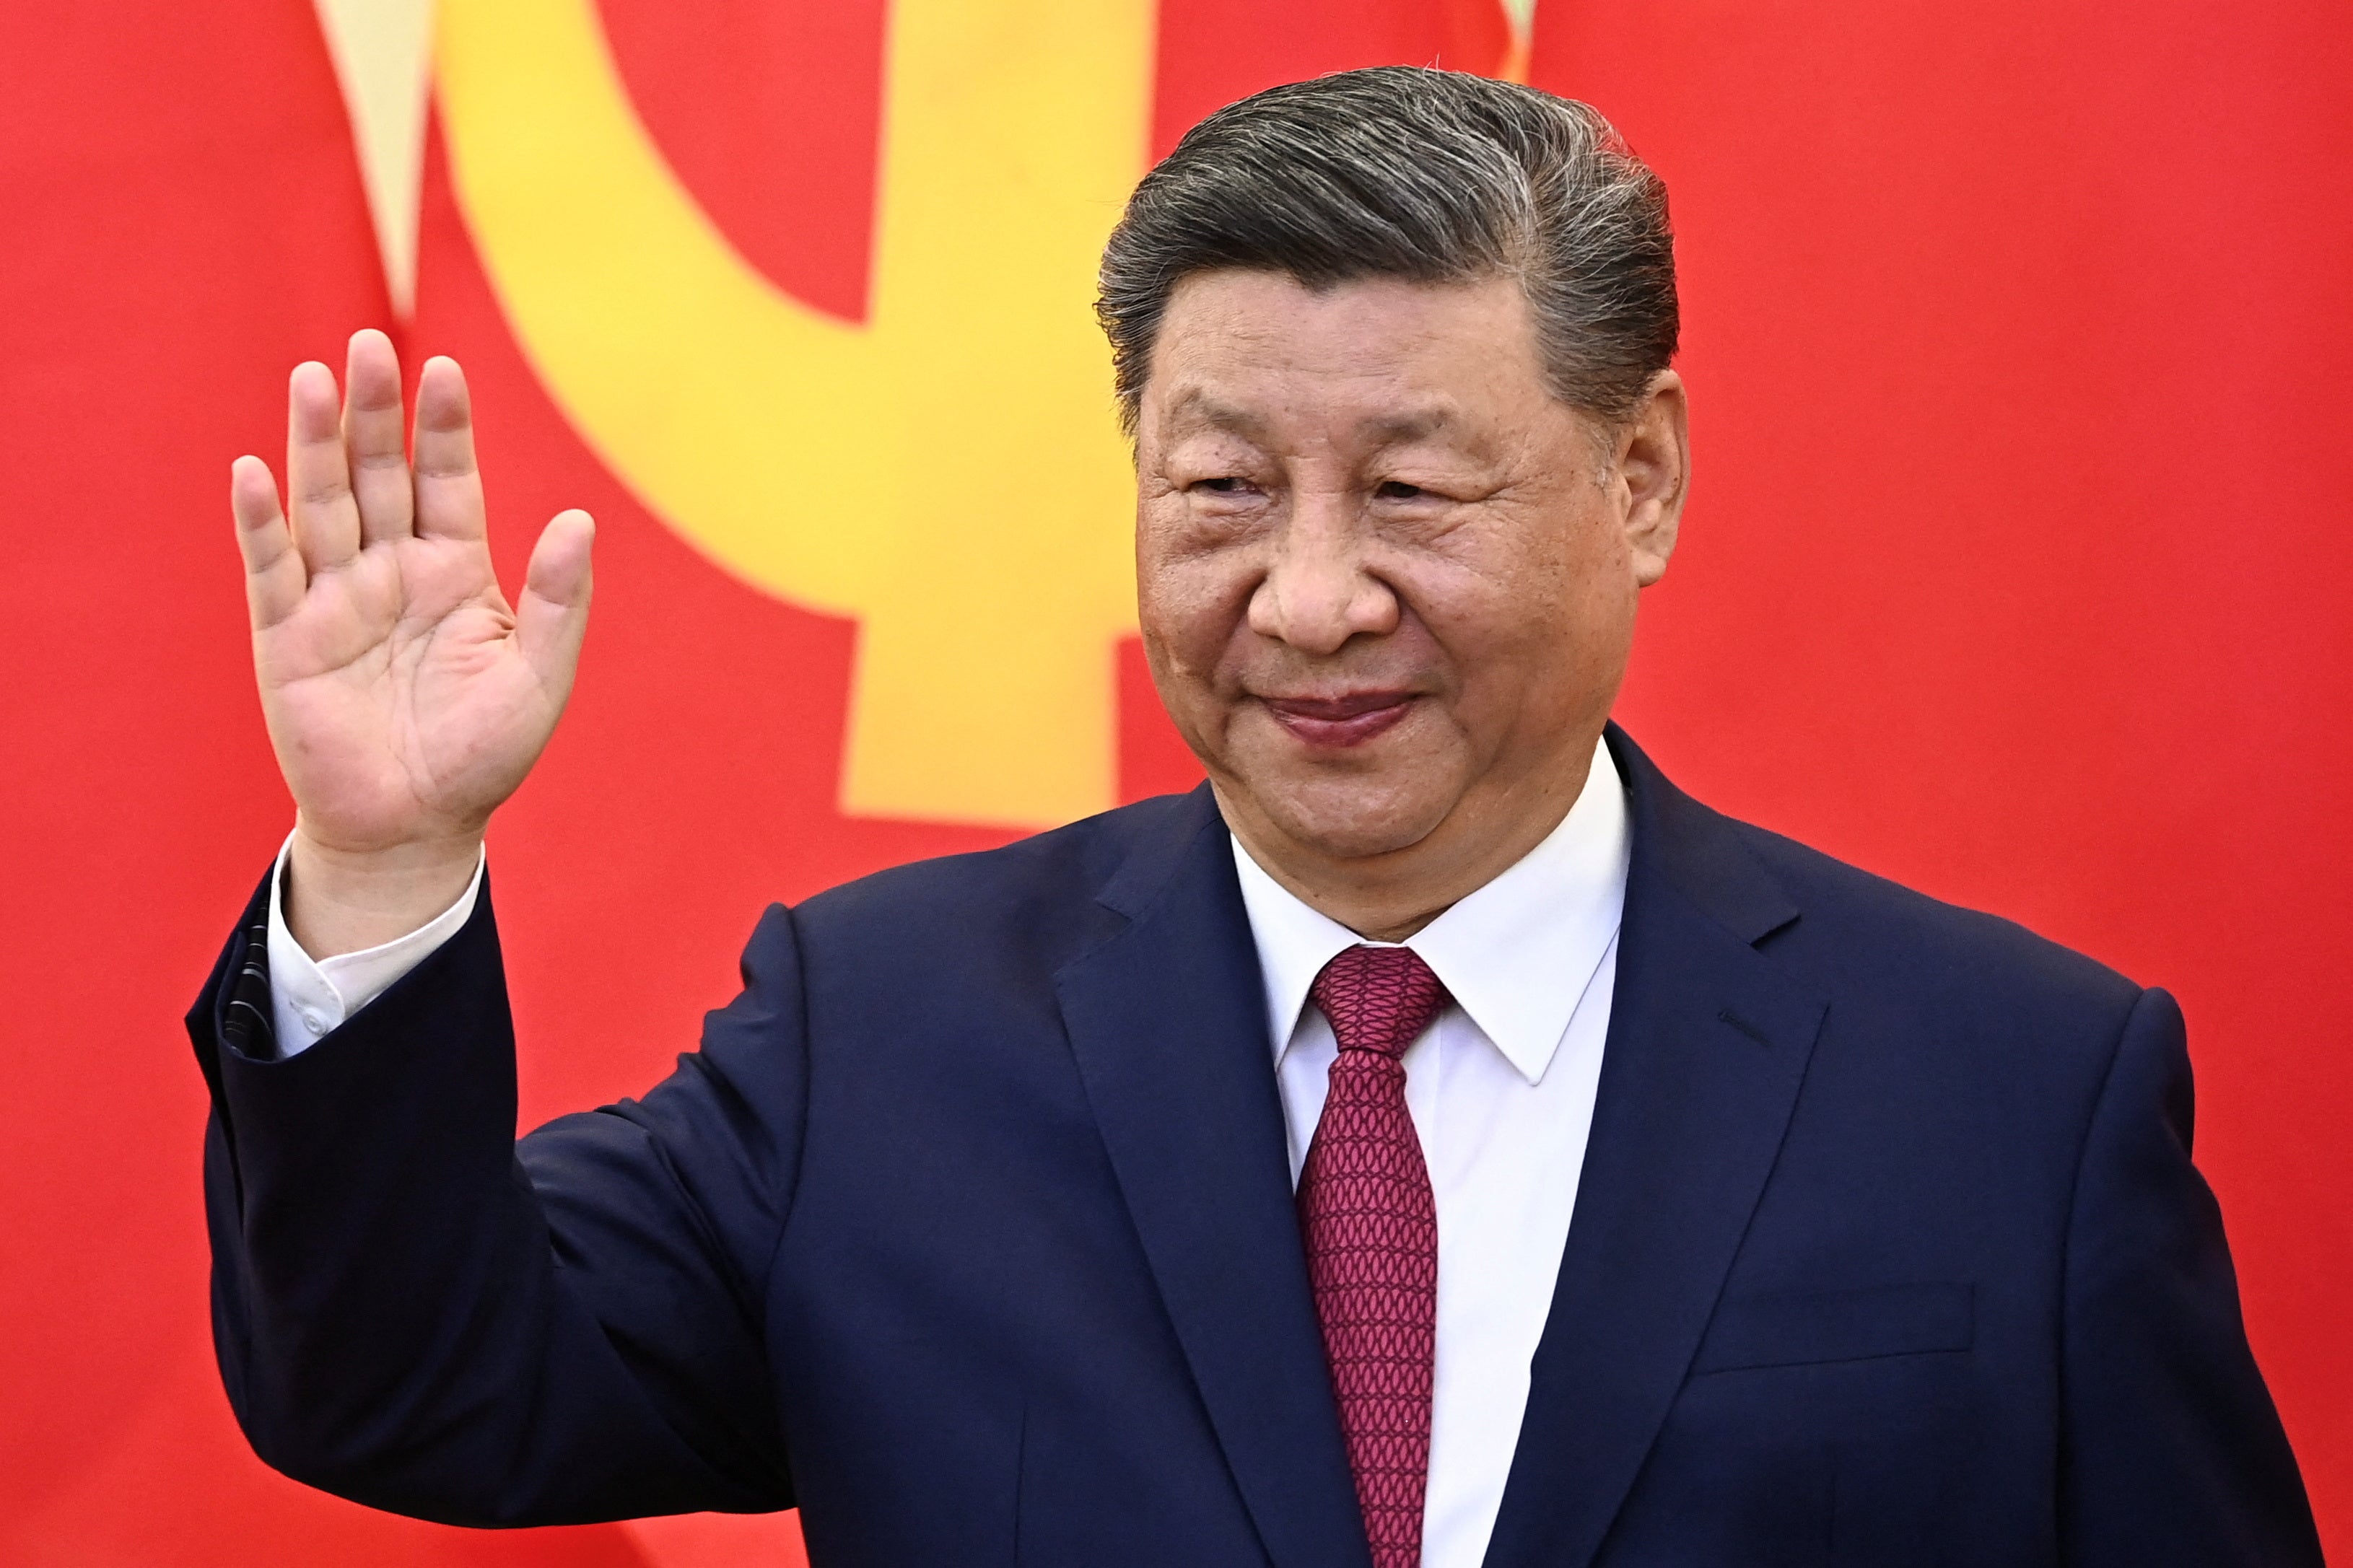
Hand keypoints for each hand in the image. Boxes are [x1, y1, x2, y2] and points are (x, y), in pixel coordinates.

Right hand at [232, 330, 592, 953]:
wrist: (416, 827)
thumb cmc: (481, 755)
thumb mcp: (538, 675)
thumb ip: (556, 599)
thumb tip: (580, 521)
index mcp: (454, 570)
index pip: (447, 480)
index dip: (443, 427)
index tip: (443, 370)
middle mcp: (391, 570)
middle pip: (379, 474)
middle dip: (373, 413)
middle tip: (367, 347)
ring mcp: (336, 598)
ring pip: (323, 504)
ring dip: (314, 444)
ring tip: (311, 378)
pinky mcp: (287, 637)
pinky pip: (271, 568)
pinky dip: (260, 521)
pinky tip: (254, 471)